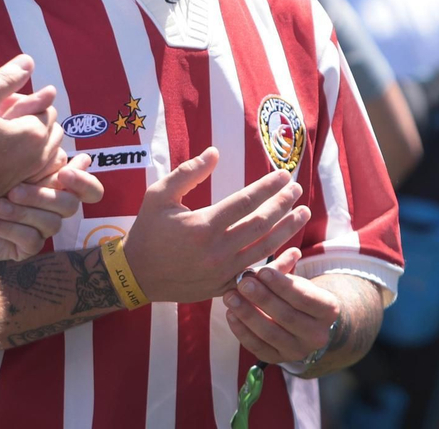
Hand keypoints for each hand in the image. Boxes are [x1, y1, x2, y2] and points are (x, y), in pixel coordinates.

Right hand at [0, 55, 63, 206]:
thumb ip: (6, 78)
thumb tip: (28, 61)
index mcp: (35, 130)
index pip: (46, 103)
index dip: (23, 99)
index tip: (0, 107)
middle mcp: (43, 152)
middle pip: (50, 122)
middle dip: (32, 115)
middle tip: (1, 119)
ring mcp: (36, 170)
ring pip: (50, 143)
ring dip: (34, 134)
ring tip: (4, 135)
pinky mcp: (28, 183)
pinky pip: (45, 162)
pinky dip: (33, 152)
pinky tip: (9, 151)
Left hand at [0, 153, 104, 261]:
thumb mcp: (13, 157)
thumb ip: (44, 154)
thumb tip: (84, 158)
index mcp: (55, 183)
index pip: (90, 190)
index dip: (85, 182)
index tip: (64, 172)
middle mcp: (52, 207)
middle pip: (71, 205)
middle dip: (42, 196)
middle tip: (14, 191)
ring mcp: (40, 229)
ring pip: (52, 224)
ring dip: (23, 212)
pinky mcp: (25, 248)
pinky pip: (32, 240)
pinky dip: (11, 229)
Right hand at [120, 147, 310, 304]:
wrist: (136, 275)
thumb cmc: (147, 230)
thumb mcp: (159, 195)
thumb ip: (188, 173)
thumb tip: (215, 152)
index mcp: (202, 225)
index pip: (246, 202)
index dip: (268, 187)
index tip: (284, 175)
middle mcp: (216, 250)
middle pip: (261, 225)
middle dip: (283, 205)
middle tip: (297, 190)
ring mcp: (222, 271)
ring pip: (264, 249)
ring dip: (287, 230)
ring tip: (302, 213)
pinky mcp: (224, 286)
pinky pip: (257, 273)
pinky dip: (278, 262)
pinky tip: (292, 250)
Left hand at [222, 249, 340, 365]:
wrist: (301, 324)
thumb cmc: (296, 295)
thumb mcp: (295, 280)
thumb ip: (287, 268)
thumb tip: (292, 252)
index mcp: (327, 310)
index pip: (304, 297)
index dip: (281, 284)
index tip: (261, 270)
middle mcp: (317, 335)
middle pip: (287, 316)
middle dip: (262, 298)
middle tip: (242, 283)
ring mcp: (298, 350)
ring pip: (270, 334)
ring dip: (247, 314)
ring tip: (230, 296)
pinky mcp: (278, 359)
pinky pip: (258, 347)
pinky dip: (242, 331)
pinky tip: (230, 314)